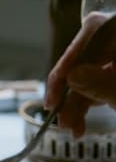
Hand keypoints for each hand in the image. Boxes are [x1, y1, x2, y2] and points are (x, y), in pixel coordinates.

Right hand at [46, 11, 115, 136]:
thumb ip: (101, 84)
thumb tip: (71, 77)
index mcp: (113, 31)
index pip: (80, 48)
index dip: (62, 77)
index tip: (52, 103)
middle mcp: (111, 36)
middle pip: (82, 63)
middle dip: (72, 97)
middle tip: (65, 125)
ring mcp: (113, 51)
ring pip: (87, 75)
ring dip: (78, 104)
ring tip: (75, 130)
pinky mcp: (113, 65)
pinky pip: (96, 79)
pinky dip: (89, 100)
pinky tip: (81, 120)